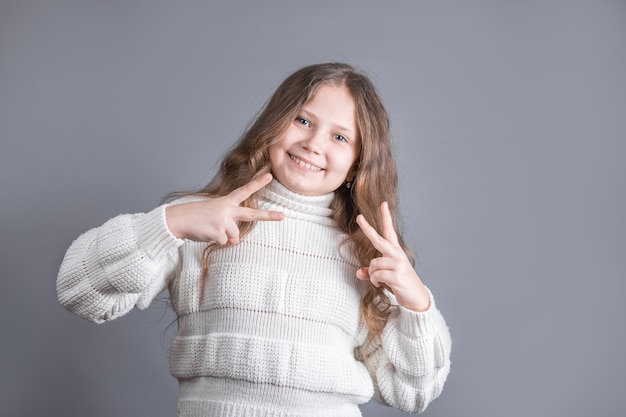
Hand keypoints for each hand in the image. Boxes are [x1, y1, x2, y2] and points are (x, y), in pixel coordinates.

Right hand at [166, 173, 283, 244]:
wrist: (177, 220)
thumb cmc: (195, 216)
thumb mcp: (214, 213)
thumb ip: (228, 223)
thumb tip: (235, 241)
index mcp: (225, 201)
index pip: (244, 191)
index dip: (257, 183)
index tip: (269, 176)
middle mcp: (227, 210)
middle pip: (252, 215)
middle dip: (268, 216)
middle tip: (282, 216)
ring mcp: (224, 222)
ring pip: (234, 237)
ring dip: (224, 237)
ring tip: (210, 229)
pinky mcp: (219, 233)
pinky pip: (225, 243)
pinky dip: (216, 241)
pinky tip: (207, 234)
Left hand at [356, 202, 429, 311]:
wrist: (416, 298)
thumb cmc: (401, 285)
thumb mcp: (386, 276)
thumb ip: (372, 272)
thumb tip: (358, 272)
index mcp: (395, 252)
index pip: (389, 231)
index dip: (386, 217)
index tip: (383, 204)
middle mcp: (397, 255)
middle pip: (379, 239)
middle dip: (367, 228)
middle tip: (359, 217)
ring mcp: (398, 264)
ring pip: (374, 264)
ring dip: (373, 275)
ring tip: (380, 281)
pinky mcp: (397, 275)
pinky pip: (377, 275)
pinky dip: (375, 281)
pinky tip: (381, 285)